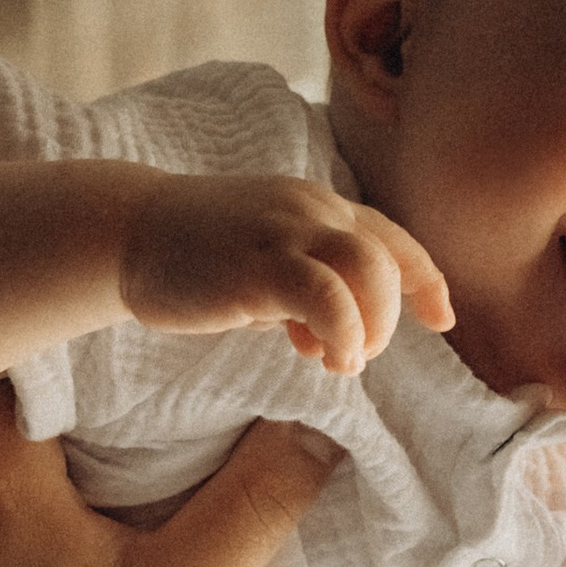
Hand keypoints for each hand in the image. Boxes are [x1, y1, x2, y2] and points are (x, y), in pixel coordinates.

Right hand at [119, 171, 449, 375]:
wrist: (123, 232)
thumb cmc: (190, 255)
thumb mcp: (260, 263)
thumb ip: (300, 289)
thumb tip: (325, 338)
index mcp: (315, 206)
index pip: (389, 237)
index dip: (424, 280)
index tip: (442, 319)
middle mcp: (311, 210)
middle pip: (388, 261)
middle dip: (388, 317)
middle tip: (354, 356)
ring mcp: (285, 233)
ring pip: (370, 272)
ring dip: (371, 326)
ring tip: (340, 360)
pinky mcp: (259, 264)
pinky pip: (327, 296)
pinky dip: (342, 333)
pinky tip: (321, 357)